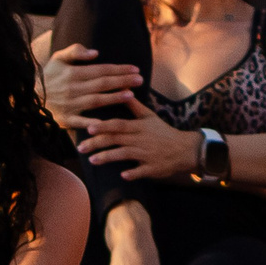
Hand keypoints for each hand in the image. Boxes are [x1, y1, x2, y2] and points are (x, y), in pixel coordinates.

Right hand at [40, 43, 142, 127]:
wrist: (30, 97)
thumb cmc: (49, 76)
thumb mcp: (58, 58)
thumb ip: (75, 51)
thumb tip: (95, 53)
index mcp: (72, 73)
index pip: (101, 70)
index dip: (119, 69)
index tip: (135, 68)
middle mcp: (73, 88)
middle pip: (102, 84)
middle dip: (122, 81)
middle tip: (140, 80)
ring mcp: (70, 104)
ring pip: (96, 100)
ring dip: (114, 98)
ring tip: (131, 95)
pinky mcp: (67, 119)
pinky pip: (82, 122)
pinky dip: (94, 123)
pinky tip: (108, 123)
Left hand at [75, 95, 202, 180]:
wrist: (185, 149)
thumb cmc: (163, 132)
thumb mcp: (149, 116)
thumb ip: (133, 105)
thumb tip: (122, 88)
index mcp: (138, 127)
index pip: (118, 125)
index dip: (103, 126)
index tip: (88, 128)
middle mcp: (141, 139)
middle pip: (116, 140)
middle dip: (97, 143)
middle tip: (80, 148)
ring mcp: (147, 154)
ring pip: (125, 155)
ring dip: (108, 158)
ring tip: (92, 161)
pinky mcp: (153, 168)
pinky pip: (142, 171)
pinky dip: (133, 173)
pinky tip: (122, 175)